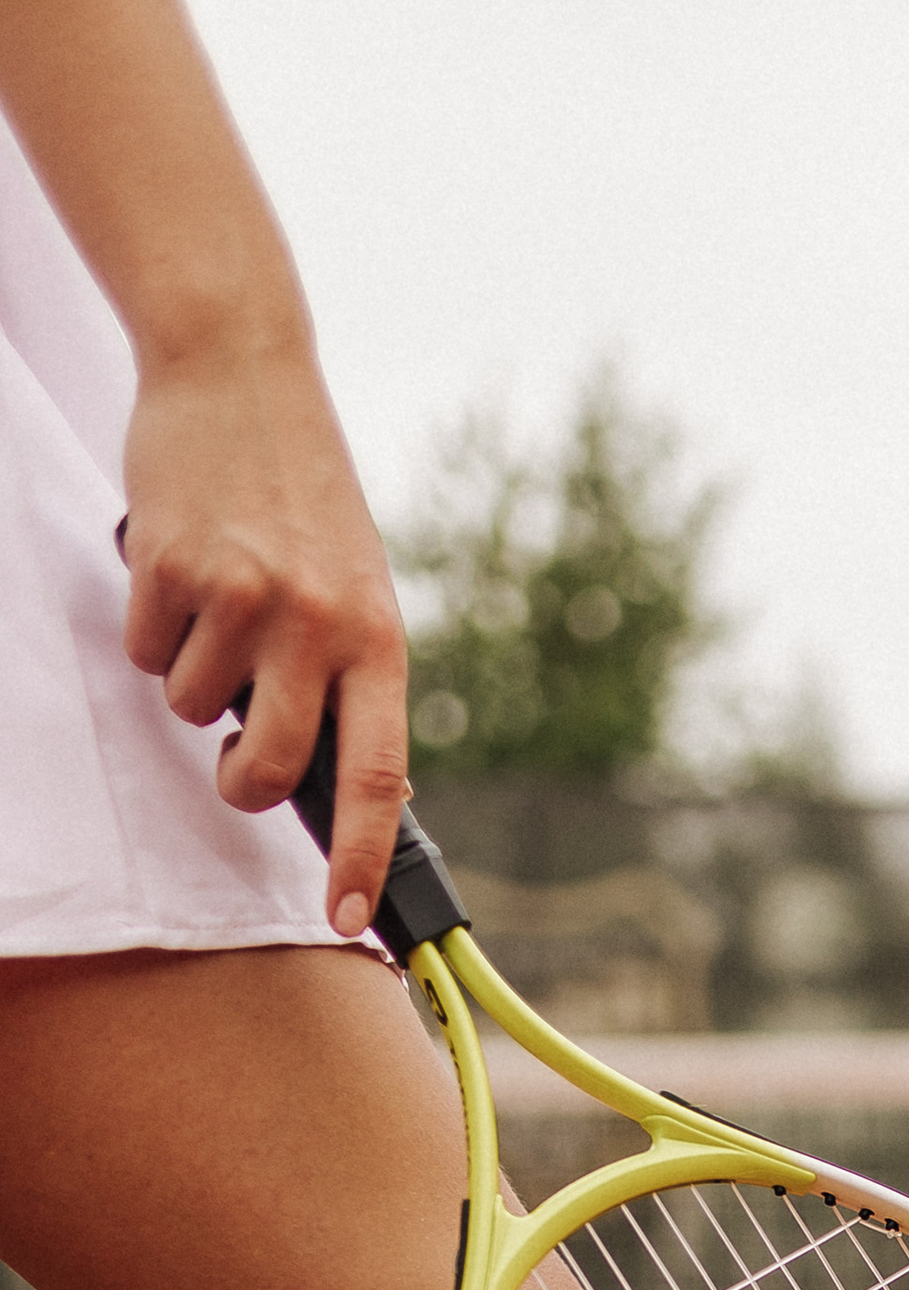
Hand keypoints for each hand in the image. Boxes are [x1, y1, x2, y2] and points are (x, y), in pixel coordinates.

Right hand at [120, 341, 408, 937]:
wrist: (242, 371)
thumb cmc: (302, 497)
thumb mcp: (355, 588)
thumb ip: (350, 678)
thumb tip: (346, 787)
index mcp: (378, 640)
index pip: (377, 776)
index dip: (359, 858)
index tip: (346, 918)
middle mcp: (317, 625)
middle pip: (270, 769)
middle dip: (243, 781)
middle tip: (238, 754)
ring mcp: (243, 597)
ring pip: (195, 709)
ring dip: (195, 674)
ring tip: (218, 600)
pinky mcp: (173, 568)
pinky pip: (150, 653)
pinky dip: (155, 626)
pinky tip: (182, 567)